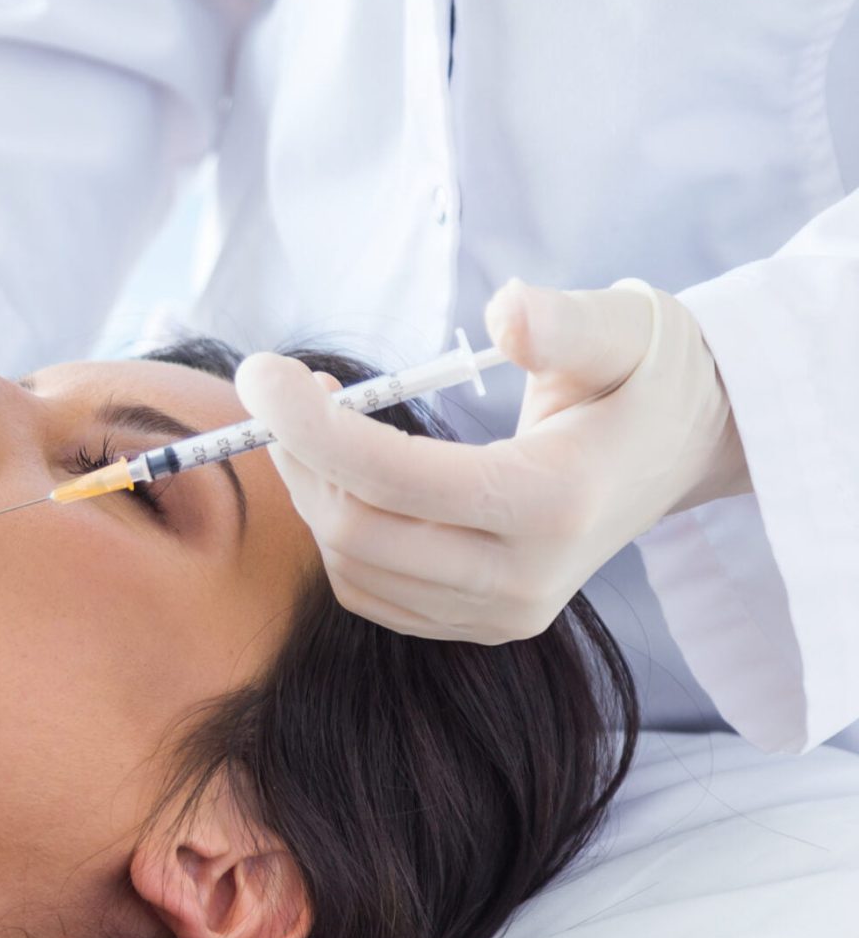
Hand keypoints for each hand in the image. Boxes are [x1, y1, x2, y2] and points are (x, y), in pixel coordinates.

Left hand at [232, 279, 746, 643]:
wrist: (678, 451)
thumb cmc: (644, 375)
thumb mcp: (624, 329)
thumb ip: (566, 322)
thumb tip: (506, 313)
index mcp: (557, 502)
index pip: (395, 478)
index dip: (308, 424)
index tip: (259, 370)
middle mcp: (526, 578)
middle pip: (358, 532)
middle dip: (300, 455)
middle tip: (286, 387)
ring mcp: (501, 613)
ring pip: (352, 566)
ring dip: (311, 488)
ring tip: (316, 418)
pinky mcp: (479, 624)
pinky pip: (368, 590)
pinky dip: (335, 529)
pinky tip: (345, 471)